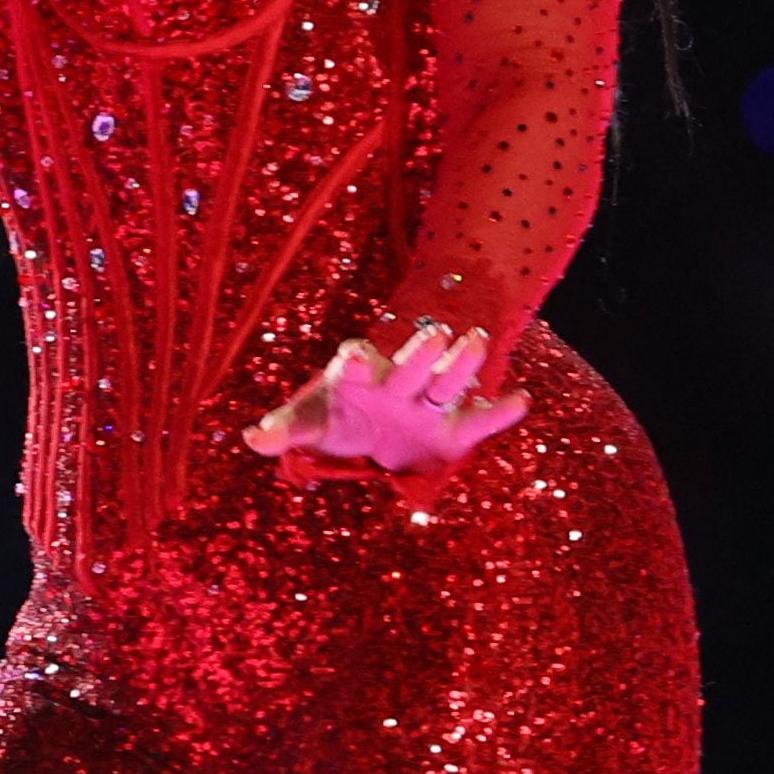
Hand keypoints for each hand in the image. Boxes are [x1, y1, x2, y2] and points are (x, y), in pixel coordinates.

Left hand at [242, 322, 529, 478]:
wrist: (374, 436)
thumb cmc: (338, 420)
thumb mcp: (310, 424)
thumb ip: (285, 430)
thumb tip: (253, 438)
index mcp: (358, 378)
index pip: (356, 365)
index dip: (356, 362)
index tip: (354, 356)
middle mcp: (398, 383)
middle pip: (410, 366)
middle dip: (419, 353)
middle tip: (432, 334)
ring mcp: (429, 402)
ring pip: (448, 381)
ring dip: (462, 363)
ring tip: (477, 341)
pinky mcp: (454, 428)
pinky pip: (479, 420)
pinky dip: (500, 412)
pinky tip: (521, 401)